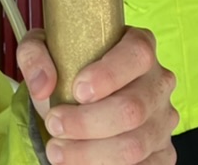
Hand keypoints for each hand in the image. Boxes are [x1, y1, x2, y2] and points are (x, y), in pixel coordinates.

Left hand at [17, 26, 176, 164]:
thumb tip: (43, 85)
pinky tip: (83, 163)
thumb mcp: (43, 50)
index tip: (77, 90)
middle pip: (132, 108)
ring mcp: (163, 118)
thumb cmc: (68, 70)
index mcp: (138, 45)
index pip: (137, 54)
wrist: (78, 99)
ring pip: (134, 145)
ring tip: (58, 150)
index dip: (109, 74)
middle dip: (86, 123)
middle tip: (54, 124)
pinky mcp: (163, 150)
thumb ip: (35, 56)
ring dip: (90, 153)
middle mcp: (157, 81)